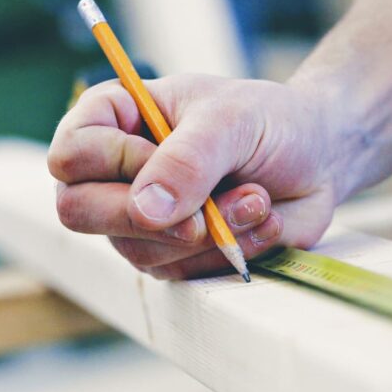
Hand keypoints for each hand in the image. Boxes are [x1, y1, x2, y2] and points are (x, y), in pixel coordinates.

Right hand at [48, 74, 338, 278]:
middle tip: (206, 214)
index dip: (117, 163)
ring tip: (258, 197)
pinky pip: (187, 273)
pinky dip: (233, 250)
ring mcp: (143, 220)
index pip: (72, 154)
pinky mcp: (178, 256)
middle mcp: (117, 173)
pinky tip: (264, 220)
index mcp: (114, 119)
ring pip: (141, 250)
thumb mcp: (232, 120)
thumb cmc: (270, 121)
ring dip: (211, 231)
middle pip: (81, 212)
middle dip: (153, 219)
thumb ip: (188, 159)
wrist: (319, 154)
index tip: (173, 156)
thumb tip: (145, 210)